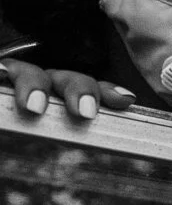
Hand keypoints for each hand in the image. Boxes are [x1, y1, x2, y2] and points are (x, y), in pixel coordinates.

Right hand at [1, 58, 134, 121]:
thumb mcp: (57, 128)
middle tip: (84, 112)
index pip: (91, 89)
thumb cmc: (24, 126)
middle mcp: (40, 82)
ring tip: (34, 108)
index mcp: (61, 94)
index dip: (108, 91)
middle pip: (65, 78)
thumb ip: (72, 130)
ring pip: (29, 73)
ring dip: (34, 86)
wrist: (3, 112)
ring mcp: (13, 78)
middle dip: (78, 90)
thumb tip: (114, 120)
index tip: (125, 100)